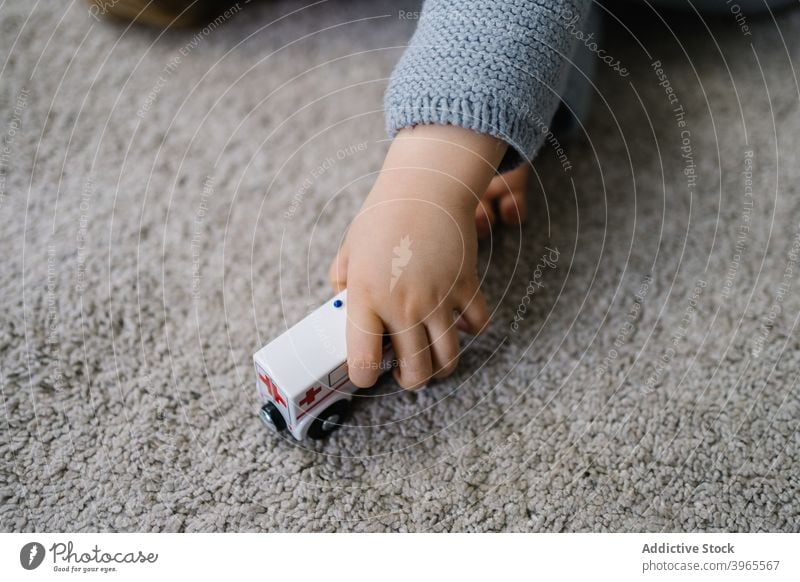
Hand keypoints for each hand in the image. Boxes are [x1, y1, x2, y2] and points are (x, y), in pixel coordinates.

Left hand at [329, 124, 506, 388]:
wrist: (426, 186)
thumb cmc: (383, 215)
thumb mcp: (349, 249)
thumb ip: (342, 283)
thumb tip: (342, 309)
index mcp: (366, 298)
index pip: (364, 362)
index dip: (363, 377)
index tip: (366, 373)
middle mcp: (403, 306)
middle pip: (415, 373)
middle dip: (408, 382)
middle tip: (404, 372)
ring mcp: (438, 299)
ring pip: (448, 360)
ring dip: (440, 368)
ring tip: (431, 359)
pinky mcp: (466, 287)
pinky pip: (477, 325)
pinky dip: (470, 330)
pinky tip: (456, 321)